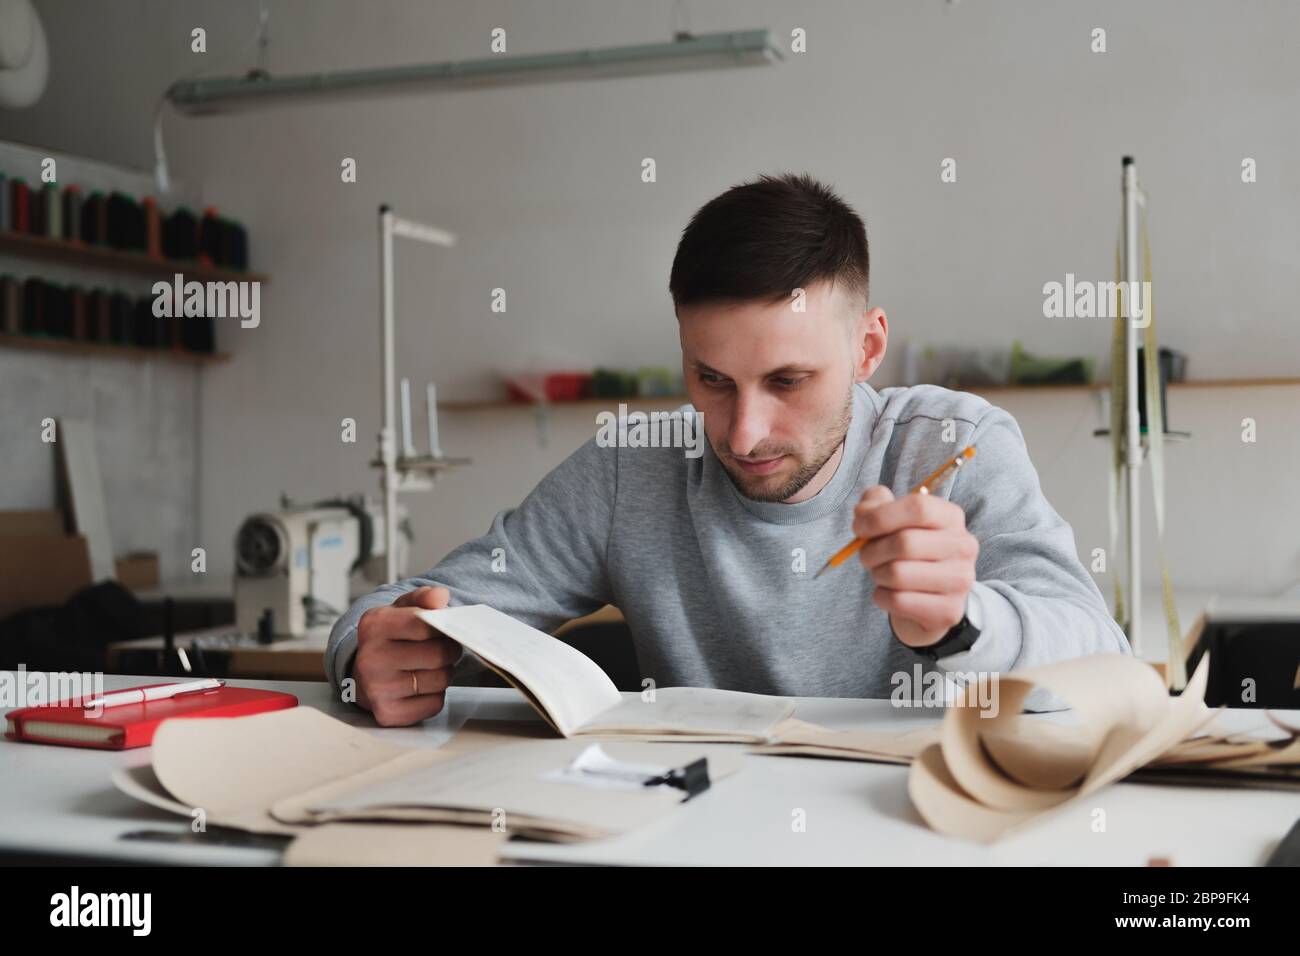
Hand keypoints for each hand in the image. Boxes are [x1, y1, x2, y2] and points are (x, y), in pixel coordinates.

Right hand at [353, 586, 462, 725]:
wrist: (362, 673)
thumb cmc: (390, 639)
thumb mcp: (402, 610)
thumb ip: (423, 598)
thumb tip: (440, 597)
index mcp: (374, 626)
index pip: (425, 624)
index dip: (443, 627)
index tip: (443, 628)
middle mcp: (371, 658)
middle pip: (438, 655)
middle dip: (449, 651)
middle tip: (442, 649)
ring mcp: (377, 689)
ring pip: (440, 680)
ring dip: (443, 672)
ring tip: (429, 667)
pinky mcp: (388, 714)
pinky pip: (434, 703)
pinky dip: (435, 695)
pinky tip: (420, 686)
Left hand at [853, 485, 978, 647]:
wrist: (927, 596)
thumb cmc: (906, 551)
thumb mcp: (891, 520)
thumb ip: (875, 503)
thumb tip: (865, 511)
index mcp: (951, 517)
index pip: (918, 507)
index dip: (881, 516)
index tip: (859, 527)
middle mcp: (963, 546)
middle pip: (904, 542)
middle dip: (872, 550)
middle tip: (866, 556)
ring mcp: (960, 580)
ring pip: (898, 574)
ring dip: (877, 574)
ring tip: (881, 573)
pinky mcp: (948, 610)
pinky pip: (898, 600)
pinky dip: (881, 596)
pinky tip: (889, 592)